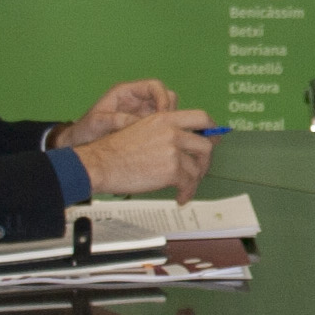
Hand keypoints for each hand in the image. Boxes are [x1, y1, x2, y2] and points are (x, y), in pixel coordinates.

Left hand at [53, 80, 178, 151]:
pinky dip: (165, 133)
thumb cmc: (85, 131)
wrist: (80, 144)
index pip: (154, 86)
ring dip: (169, 123)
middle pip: (166, 97)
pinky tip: (160, 145)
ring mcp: (143, 114)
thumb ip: (116, 120)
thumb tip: (137, 123)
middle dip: (169, 111)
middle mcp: (138, 100)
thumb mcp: (97, 123)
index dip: (162, 97)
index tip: (163, 114)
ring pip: (168, 112)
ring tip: (163, 138)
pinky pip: (162, 126)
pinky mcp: (145, 127)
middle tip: (166, 128)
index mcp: (126, 92)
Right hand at [72, 107, 214, 198]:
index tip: (213, 139)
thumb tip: (182, 143)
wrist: (101, 163)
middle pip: (205, 145)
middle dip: (205, 161)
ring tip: (185, 189)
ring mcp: (172, 151)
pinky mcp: (170, 170)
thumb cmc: (115, 150)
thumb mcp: (142, 128)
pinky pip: (188, 183)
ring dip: (194, 181)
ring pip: (197, 168)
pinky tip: (180, 198)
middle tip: (200, 170)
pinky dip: (187, 193)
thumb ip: (164, 131)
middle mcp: (172, 132)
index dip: (211, 129)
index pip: (201, 116)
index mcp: (165, 118)